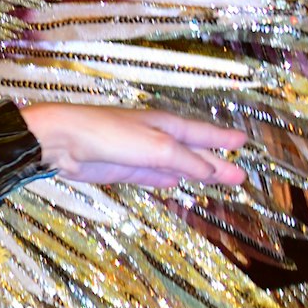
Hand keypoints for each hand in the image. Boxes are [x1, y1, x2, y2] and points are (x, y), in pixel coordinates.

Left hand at [23, 103, 245, 189]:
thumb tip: (212, 171)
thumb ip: (186, 160)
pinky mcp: (122, 170)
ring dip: (195, 173)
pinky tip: (175, 183)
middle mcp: (154, 136)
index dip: (222, 139)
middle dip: (215, 162)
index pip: (202, 132)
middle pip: (192, 152)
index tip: (243, 142)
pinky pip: (152, 175)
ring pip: (175, 165)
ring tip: (216, 180)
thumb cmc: (110, 134)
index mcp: (165, 124)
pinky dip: (166, 179)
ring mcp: (138, 154)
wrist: (63, 141)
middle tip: (239, 174)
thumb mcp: (157, 147)